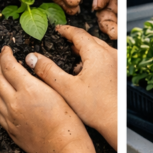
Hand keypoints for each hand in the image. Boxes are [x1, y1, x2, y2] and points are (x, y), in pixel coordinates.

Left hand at [0, 46, 93, 152]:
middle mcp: (14, 103)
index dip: (5, 55)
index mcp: (28, 90)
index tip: (5, 49)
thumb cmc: (69, 121)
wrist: (64, 150)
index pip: (9, 66)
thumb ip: (41, 76)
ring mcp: (10, 117)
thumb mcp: (59, 91)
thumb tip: (29, 63)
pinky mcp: (10, 129)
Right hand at [24, 25, 116, 148]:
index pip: (79, 33)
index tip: (57, 29)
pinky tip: (84, 72)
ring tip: (70, 56)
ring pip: (98, 49)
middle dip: (74, 39)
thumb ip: (47, 71)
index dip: (65, 30)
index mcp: (97, 54)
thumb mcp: (66, 88)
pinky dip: (93, 59)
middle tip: (61, 40)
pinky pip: (104, 59)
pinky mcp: (119, 73)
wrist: (117, 123)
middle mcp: (110, 55)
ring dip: (84, 50)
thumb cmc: (96, 108)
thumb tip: (32, 58)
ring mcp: (117, 64)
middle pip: (89, 39)